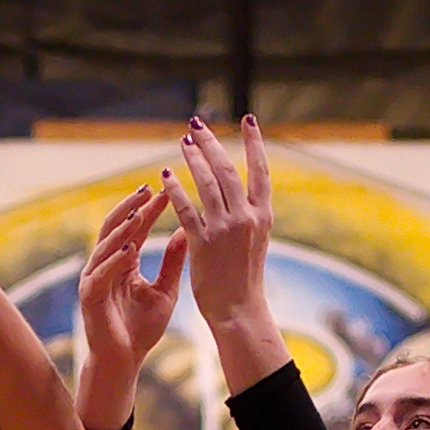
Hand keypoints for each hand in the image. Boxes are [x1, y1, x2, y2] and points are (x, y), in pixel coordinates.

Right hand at [74, 181, 184, 429]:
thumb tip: (186, 232)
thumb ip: (172, 263)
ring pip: (105, 246)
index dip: (149, 209)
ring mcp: (94, 279)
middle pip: (116, 227)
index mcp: (122, 262)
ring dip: (123, 229)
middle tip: (148, 189)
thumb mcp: (165, 291)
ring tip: (140, 212)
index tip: (165, 190)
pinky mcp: (89, 297)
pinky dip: (114, 261)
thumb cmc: (142, 329)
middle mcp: (104, 265)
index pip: (135, 228)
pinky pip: (101, 274)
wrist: (124, 361)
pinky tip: (129, 249)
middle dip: (132, 207)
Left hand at [167, 112, 276, 341]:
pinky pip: (186, 208)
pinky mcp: (203, 243)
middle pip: (228, 170)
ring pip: (207, 183)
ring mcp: (225, 229)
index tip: (249, 119)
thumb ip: (250, 215)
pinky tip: (166, 176)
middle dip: (212, 144)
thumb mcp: (256, 241)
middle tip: (197, 124)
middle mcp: (247, 218)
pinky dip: (175, 190)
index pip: (261, 170)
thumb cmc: (245, 278)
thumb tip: (242, 193)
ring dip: (194, 159)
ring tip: (183, 142)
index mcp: (263, 216)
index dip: (255, 143)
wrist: (239, 309)